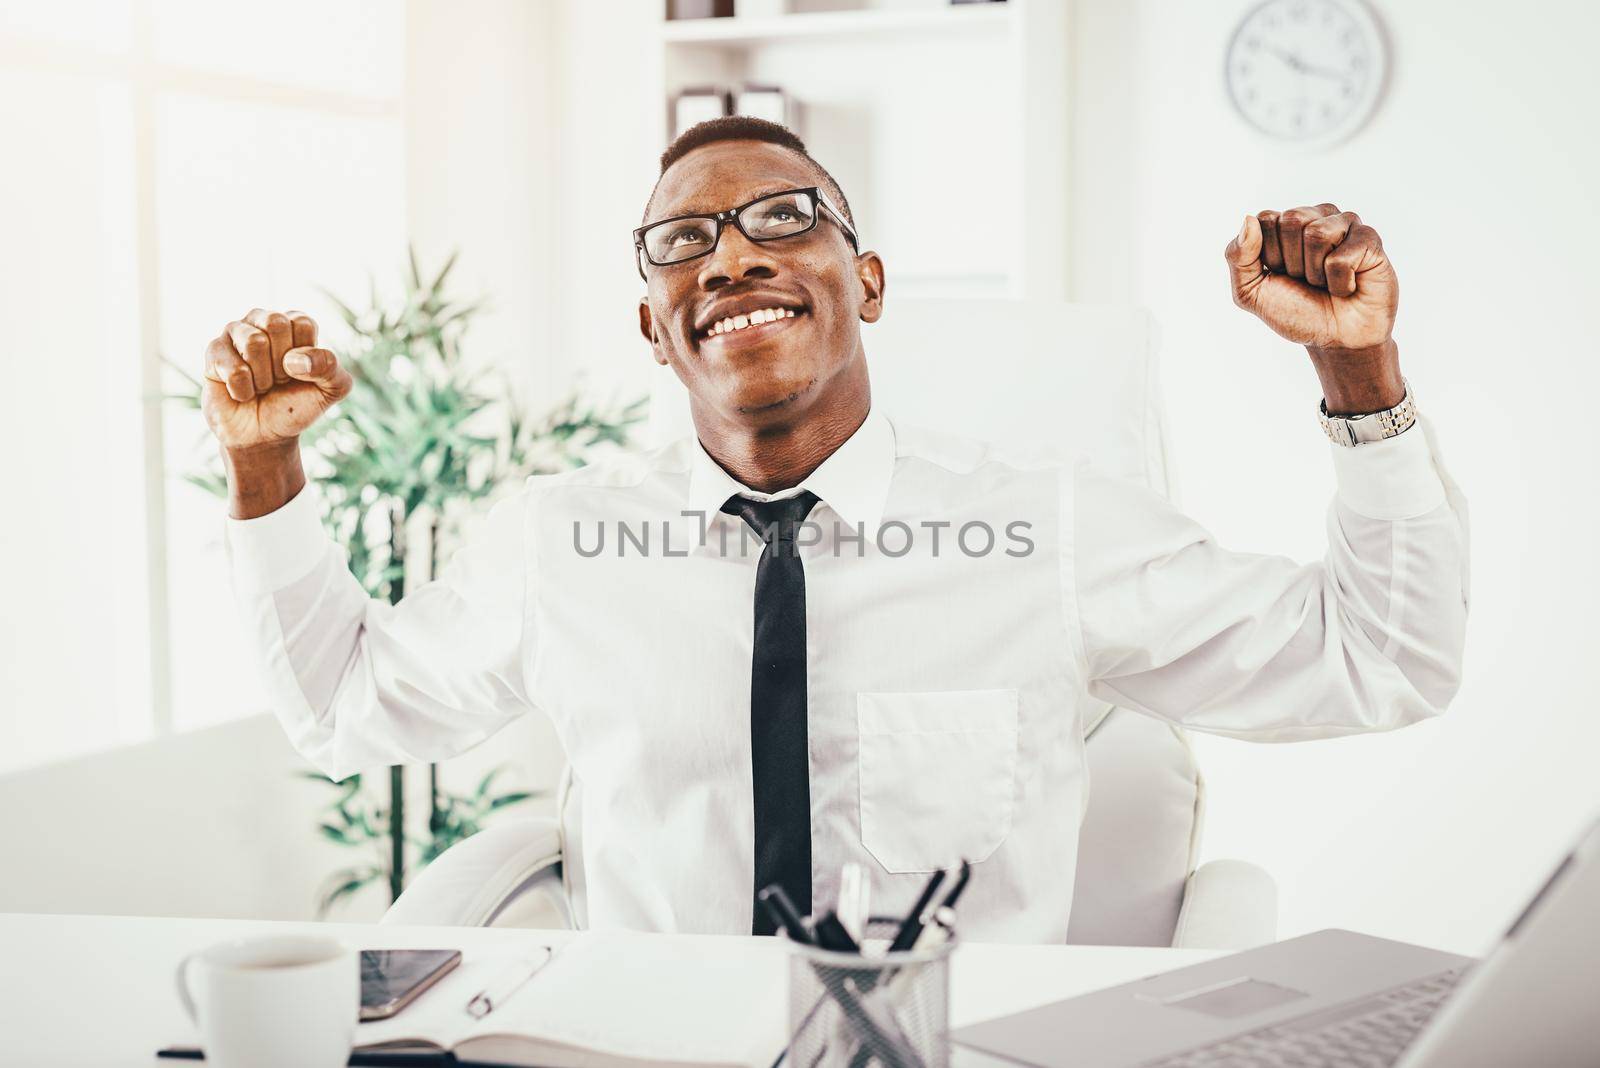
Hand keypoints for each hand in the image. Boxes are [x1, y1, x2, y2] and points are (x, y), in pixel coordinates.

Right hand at [202, 309, 352, 450]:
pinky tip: (243, 393)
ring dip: (263, 378)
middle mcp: (263, 320)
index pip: (303, 323)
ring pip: (253, 342)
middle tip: (279, 379)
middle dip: (282, 364)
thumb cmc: (297, 405)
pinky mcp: (213, 352)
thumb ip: (330, 367)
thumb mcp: (331, 389)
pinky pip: (234, 370)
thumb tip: (296, 359)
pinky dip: (244, 391)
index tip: (300, 373)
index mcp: (295, 322)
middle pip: (276, 324)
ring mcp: (235, 333)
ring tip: (261, 386)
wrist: (266, 435)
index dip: (305, 357)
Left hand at [1225, 205, 1404, 412]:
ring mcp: (1346, 224)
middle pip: (1291, 221)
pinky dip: (1338, 282)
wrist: (1335, 340)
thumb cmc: (1296, 312)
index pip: (1265, 219)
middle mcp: (1317, 216)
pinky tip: (1348, 286)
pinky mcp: (1370, 240)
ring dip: (1315, 273)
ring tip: (1326, 283)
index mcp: (1286, 223)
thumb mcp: (1251, 292)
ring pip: (1317, 234)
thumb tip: (1248, 219)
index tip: (1281, 275)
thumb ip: (1238, 257)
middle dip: (1292, 263)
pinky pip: (1341, 256)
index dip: (1269, 256)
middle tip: (1307, 281)